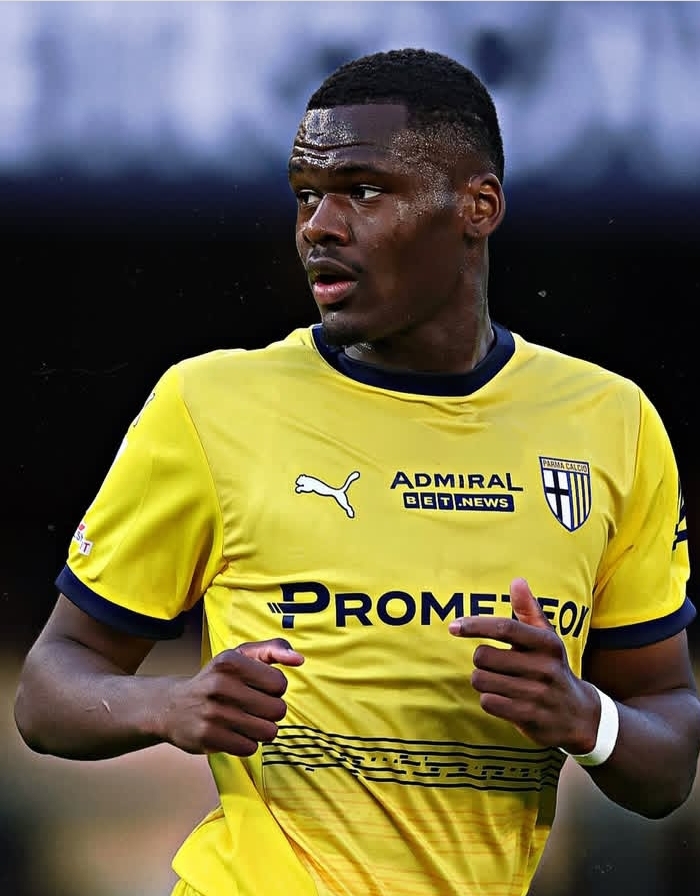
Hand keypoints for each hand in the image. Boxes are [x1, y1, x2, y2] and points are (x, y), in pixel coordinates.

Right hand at [161, 638, 304, 755]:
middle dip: (269, 712)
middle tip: (251, 707)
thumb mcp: (240, 656)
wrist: (172, 706)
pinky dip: (246, 744)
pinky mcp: (208, 737)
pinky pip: (250, 748)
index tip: (258, 688)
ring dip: (260, 730)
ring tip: (244, 721)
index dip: (274, 689)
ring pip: (267, 732)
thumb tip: (299, 659)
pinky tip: (232, 733)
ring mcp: (213, 712)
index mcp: (230, 661)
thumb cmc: (216, 679)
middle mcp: (220, 684)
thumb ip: (273, 649)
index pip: (280, 683)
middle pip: (277, 710)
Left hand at [448, 577, 598, 751]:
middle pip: (483, 656)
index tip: (453, 626)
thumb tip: (517, 581)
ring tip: (501, 682)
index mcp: (546, 643)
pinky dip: (489, 700)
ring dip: (483, 681)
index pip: (504, 628)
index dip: (475, 625)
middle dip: (481, 660)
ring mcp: (537, 694)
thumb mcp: (546, 638)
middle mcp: (544, 667)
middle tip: (496, 665)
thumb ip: (529, 610)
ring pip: (482, 680)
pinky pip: (488, 702)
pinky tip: (505, 699)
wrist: (578, 715)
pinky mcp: (529, 717)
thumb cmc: (553, 668)